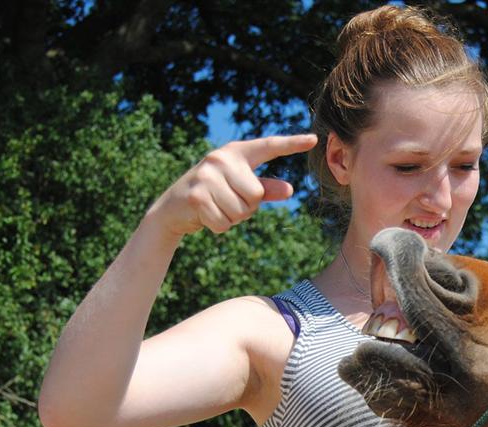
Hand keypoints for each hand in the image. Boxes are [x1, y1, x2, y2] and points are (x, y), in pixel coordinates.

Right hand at [149, 134, 317, 236]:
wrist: (173, 208)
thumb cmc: (214, 195)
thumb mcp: (240, 188)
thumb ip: (265, 188)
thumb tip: (290, 190)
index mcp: (236, 153)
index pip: (269, 147)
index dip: (292, 144)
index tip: (314, 139)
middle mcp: (221, 159)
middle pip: (257, 195)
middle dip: (246, 207)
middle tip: (226, 201)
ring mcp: (207, 176)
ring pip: (242, 211)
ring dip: (232, 218)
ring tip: (216, 207)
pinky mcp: (197, 195)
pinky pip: (225, 222)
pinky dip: (219, 226)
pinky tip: (206, 216)